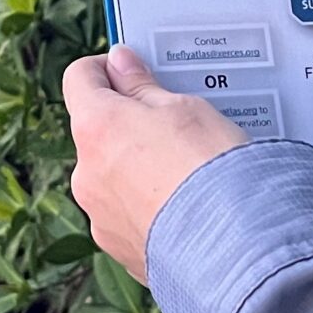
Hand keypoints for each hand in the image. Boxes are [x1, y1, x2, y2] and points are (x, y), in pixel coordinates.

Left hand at [61, 46, 244, 282]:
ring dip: (139, 168)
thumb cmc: (208, 168)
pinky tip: (186, 205)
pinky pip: (128, 214)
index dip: (106, 68)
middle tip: (177, 125)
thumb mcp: (184, 108)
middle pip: (97, 132)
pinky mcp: (118, 249)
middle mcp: (85, 174)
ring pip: (112, 176)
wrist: (232, 245)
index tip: (134, 70)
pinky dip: (149, 205)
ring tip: (188, 171)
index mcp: (96, 128)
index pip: (79, 78)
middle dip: (129, 124)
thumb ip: (143, 86)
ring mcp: (99, 216)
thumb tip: (119, 64)